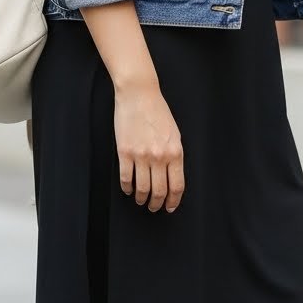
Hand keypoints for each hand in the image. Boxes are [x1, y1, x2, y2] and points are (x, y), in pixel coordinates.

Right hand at [114, 81, 184, 212]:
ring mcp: (141, 155)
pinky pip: (126, 178)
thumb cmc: (158, 112)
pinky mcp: (125, 152)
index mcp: (175, 152)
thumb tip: (172, 176)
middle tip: (154, 208)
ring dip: (142, 199)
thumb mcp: (175, 134)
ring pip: (142, 188)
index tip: (170, 207)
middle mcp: (159, 157)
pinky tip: (128, 189)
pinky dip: (127, 188)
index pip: (177, 186)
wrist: (139, 95)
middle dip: (157, 204)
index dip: (173, 200)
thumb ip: (174, 155)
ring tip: (141, 201)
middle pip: (160, 191)